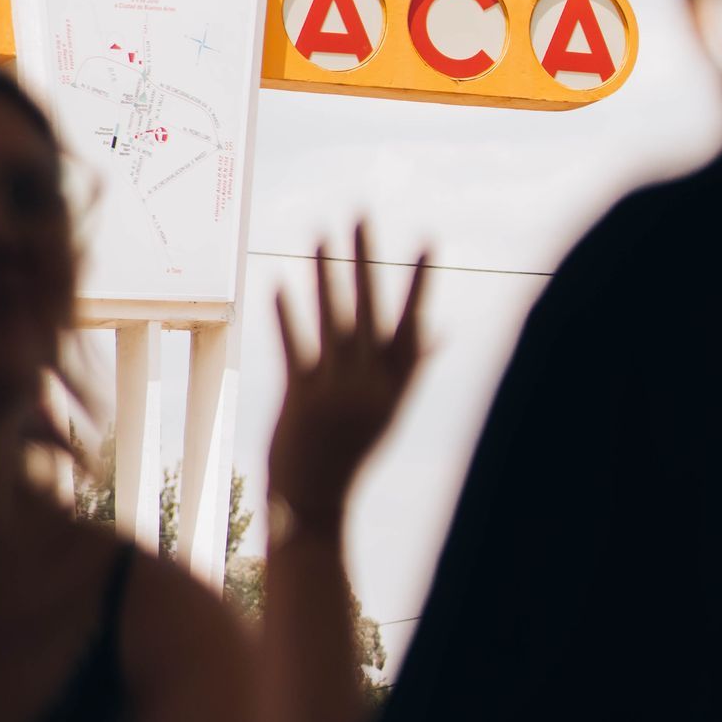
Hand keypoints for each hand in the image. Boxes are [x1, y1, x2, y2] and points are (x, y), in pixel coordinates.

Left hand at [270, 225, 427, 535]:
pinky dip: (288, 316)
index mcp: (397, 390)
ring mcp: (337, 393)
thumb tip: (440, 332)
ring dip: (327, 275)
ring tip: (319, 234)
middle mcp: (371, 387)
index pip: (413, 325)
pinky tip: (281, 282)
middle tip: (360, 214)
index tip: (427, 240)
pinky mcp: (301, 400)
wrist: (316, 506)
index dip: (420, 283)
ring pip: (334, 322)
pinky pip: (297, 349)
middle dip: (366, 259)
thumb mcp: (389, 412)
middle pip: (372, 311)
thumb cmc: (352, 452)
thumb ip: (411, 367)